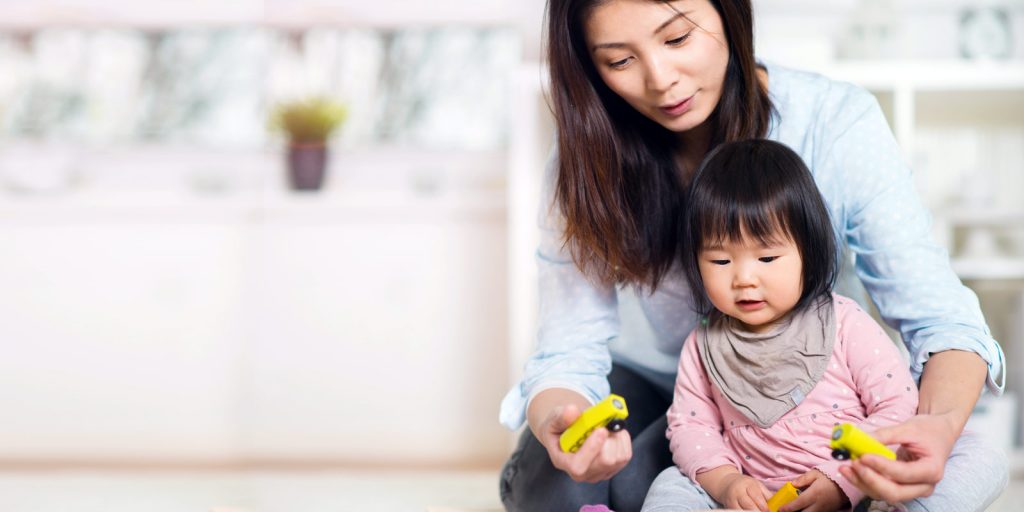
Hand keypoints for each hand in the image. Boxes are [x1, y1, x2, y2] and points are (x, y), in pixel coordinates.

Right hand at [538, 404, 631, 482]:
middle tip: (603, 423)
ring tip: (605, 426)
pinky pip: (625, 455)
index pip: (578, 466)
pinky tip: (612, 432)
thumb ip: (561, 416)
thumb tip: (572, 412)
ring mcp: (599, 473)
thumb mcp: (555, 418)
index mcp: (563, 462)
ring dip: (616, 437)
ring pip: (618, 458)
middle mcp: (583, 473)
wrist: (570, 432)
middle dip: (608, 438)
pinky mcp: (613, 468)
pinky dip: (622, 439)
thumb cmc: (560, 427)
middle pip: (605, 461)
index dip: (591, 449)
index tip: (601, 430)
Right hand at [719, 473, 770, 511]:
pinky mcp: (728, 506)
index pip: (756, 496)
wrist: (727, 483)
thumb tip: (777, 505)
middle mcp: (738, 491)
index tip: (769, 511)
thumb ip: (767, 495)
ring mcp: (731, 499)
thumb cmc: (746, 485)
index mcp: (748, 484)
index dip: (763, 506)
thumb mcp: (757, 485)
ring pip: (741, 511)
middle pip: (748, 505)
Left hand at [780, 469, 846, 511]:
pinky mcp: (828, 511)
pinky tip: (804, 509)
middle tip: (785, 511)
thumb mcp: (817, 473)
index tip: (779, 509)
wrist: (849, 483)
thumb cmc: (831, 476)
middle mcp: (818, 504)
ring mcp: (824, 509)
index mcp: (813, 494)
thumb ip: (804, 479)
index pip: (797, 504)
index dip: (787, 508)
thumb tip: (792, 484)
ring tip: (794, 509)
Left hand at [838, 414, 957, 501]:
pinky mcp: (900, 486)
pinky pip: (879, 489)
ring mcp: (912, 489)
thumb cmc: (928, 429)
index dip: (882, 467)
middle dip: (870, 480)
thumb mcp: (909, 427)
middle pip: (894, 492)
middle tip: (853, 463)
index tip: (864, 456)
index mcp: (932, 470)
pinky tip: (849, 469)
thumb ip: (885, 435)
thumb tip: (860, 440)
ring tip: (844, 466)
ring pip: (884, 494)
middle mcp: (924, 485)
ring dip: (862, 482)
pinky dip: (863, 481)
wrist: (939, 433)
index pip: (904, 474)